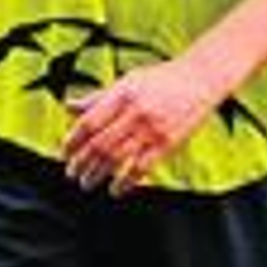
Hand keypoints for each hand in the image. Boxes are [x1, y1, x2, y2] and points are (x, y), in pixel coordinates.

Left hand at [62, 57, 219, 195]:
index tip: (65, 154)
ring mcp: (152, 128)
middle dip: (81, 163)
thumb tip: (69, 106)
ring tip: (88, 182)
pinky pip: (141, 168)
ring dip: (97, 175)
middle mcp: (136, 111)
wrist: (202, 78)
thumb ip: (99, 96)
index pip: (89, 123)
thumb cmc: (164, 79)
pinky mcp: (168, 142)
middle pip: (99, 145)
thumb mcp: (129, 81)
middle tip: (73, 173)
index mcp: (123, 94)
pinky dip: (125, 182)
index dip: (72, 142)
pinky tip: (116, 189)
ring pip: (116, 159)